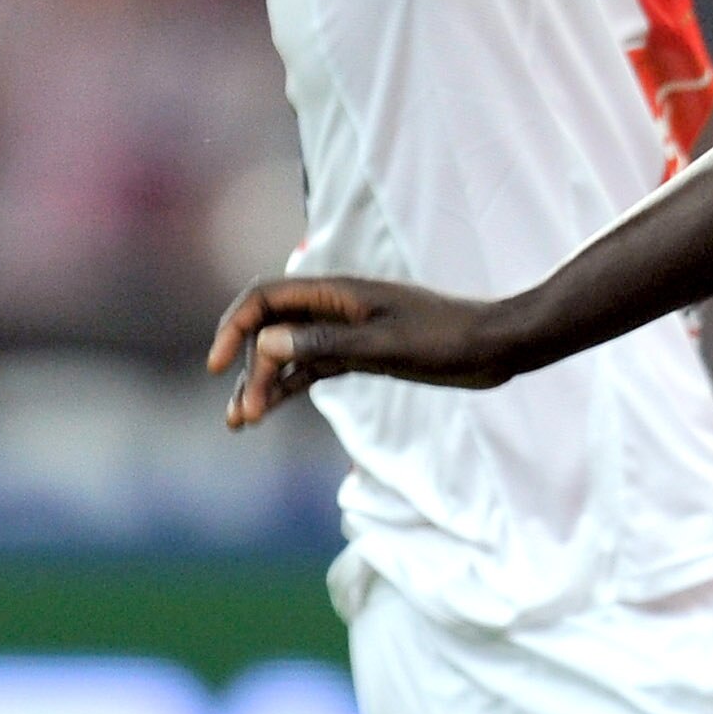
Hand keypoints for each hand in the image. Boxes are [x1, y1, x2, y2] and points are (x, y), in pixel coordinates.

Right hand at [210, 274, 504, 426]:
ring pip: (288, 353)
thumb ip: (327, 344)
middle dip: (249, 369)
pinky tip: (270, 410)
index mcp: (336, 291)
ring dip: (264, 383)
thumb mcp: (385, 345)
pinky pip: (312, 367)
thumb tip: (266, 344)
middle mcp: (334, 307)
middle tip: (242, 416)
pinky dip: (290, 387)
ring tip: (241, 422)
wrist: (496, 345)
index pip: (265, 300)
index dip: (233, 328)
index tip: (216, 366)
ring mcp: (346, 330)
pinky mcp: (360, 353)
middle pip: (271, 330)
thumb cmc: (448, 338)